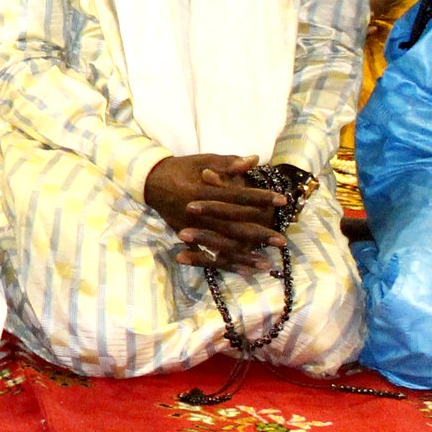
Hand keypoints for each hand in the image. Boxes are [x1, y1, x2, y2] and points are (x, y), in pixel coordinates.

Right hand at [144, 154, 288, 268]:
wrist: (149, 180)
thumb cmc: (180, 168)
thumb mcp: (202, 161)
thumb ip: (228, 162)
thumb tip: (255, 160)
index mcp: (201, 191)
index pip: (235, 196)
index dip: (259, 197)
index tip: (282, 200)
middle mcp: (196, 213)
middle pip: (231, 226)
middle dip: (257, 234)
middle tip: (281, 240)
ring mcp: (189, 227)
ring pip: (221, 245)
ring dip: (244, 256)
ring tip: (267, 264)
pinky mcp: (184, 236)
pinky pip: (206, 255)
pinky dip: (225, 264)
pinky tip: (245, 271)